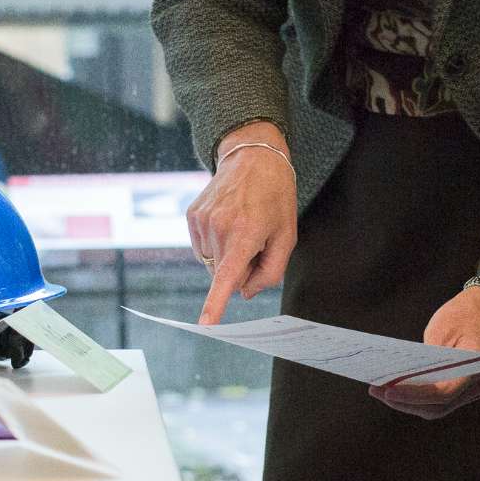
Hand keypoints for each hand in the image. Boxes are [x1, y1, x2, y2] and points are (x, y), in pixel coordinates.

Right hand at [188, 124, 297, 323]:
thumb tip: (245, 293)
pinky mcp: (192, 216)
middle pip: (224, 273)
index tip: (205, 323)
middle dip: (239, 266)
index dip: (216, 303)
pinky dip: (215, 243)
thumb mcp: (287, 235)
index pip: (228, 276)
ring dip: (226, 254)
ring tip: (241, 225)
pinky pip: (201, 247)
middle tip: (255, 239)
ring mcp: (202, 221)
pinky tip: (227, 221)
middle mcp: (219, 228)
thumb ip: (270, 271)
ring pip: (211, 262)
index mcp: (246, 234)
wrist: (253, 157)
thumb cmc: (275, 198)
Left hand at [371, 280, 479, 419]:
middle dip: (404, 402)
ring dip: (406, 403)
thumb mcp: (443, 328)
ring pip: (435, 408)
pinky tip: (392, 388)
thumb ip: (427, 356)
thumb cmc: (465, 314)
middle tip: (375, 390)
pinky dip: (415, 397)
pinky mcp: (461, 389)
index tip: (388, 391)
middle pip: (437, 405)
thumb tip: (399, 376)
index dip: (415, 395)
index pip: (445, 391)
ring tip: (377, 390)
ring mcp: (472, 390)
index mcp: (478, 365)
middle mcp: (478, 384)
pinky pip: (436, 400)